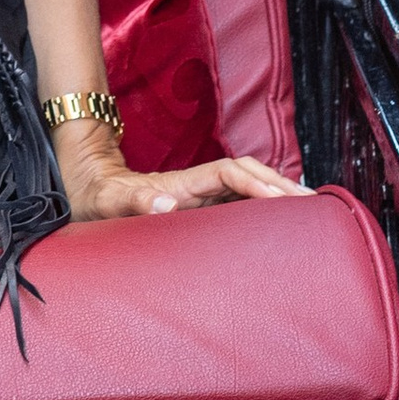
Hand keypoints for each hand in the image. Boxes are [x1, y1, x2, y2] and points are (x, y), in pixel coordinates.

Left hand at [54, 122, 304, 223]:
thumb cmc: (95, 195)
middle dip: (280, 186)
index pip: (231, 174)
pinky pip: (234, 205)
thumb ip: (135, 203)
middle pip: (248, 177)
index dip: (259, 182)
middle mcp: (194, 187)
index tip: (286, 198)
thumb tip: (168, 204)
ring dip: (275, 196)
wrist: (82, 185)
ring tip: (309, 215)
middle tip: (316, 206)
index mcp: (181, 184)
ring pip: (245, 190)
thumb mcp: (107, 202)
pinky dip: (259, 210)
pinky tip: (277, 225)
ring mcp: (196, 196)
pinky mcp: (193, 208)